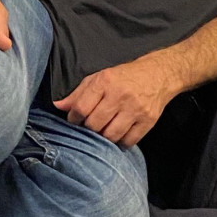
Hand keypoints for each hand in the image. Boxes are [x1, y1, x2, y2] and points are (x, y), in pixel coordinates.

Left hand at [53, 57, 174, 147]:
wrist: (158, 74)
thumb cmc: (124, 77)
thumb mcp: (100, 77)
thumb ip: (79, 93)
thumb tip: (58, 106)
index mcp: (105, 82)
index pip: (81, 107)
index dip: (74, 118)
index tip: (75, 120)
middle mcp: (120, 95)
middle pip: (95, 124)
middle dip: (89, 129)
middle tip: (91, 126)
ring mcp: (135, 109)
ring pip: (111, 136)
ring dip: (104, 138)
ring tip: (104, 131)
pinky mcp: (148, 121)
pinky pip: (128, 141)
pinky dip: (120, 142)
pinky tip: (118, 135)